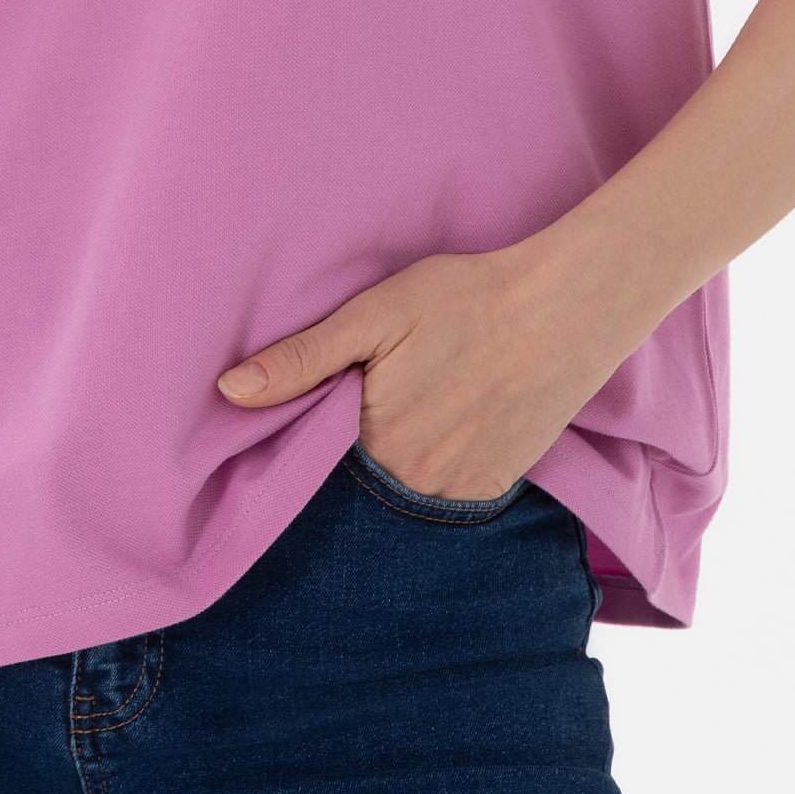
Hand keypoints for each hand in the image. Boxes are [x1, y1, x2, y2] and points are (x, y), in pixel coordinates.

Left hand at [216, 233, 630, 501]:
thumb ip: (302, 359)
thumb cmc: (467, 299)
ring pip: (399, 488)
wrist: (566, 310)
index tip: (320, 399)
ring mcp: (456, 491)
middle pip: (356, 475)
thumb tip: (228, 392)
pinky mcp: (493, 488)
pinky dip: (435, 465)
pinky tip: (446, 422)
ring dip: (394, 459)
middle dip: (352, 445)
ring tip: (416, 403)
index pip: (313, 454)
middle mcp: (412, 480)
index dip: (310, 426)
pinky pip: (443, 494)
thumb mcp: (375, 315)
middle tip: (381, 390)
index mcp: (372, 438)